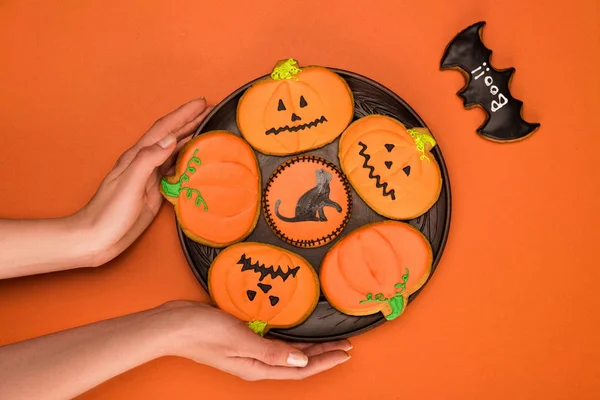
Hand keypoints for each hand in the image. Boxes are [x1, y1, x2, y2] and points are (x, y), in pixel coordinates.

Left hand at [75, 98, 212, 265]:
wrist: (96, 238)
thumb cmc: (108, 213)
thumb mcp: (129, 183)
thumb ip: (148, 159)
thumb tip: (171, 139)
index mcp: (137, 157)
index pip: (164, 129)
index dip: (183, 114)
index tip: (201, 103)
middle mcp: (144, 162)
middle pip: (170, 136)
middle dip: (190, 121)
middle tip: (212, 111)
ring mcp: (149, 176)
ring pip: (173, 150)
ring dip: (190, 138)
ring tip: (209, 130)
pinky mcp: (154, 191)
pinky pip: (173, 168)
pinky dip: (186, 159)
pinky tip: (195, 159)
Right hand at [158, 301, 351, 379]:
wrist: (173, 325)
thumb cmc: (202, 331)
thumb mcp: (241, 340)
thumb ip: (272, 352)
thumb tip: (302, 359)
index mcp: (257, 367)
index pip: (299, 368)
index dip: (324, 362)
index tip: (344, 353)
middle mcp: (256, 363)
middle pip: (297, 362)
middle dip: (322, 355)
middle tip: (344, 345)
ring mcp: (248, 352)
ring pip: (288, 352)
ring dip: (309, 348)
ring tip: (328, 341)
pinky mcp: (242, 339)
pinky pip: (275, 342)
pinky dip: (291, 339)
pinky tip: (297, 332)